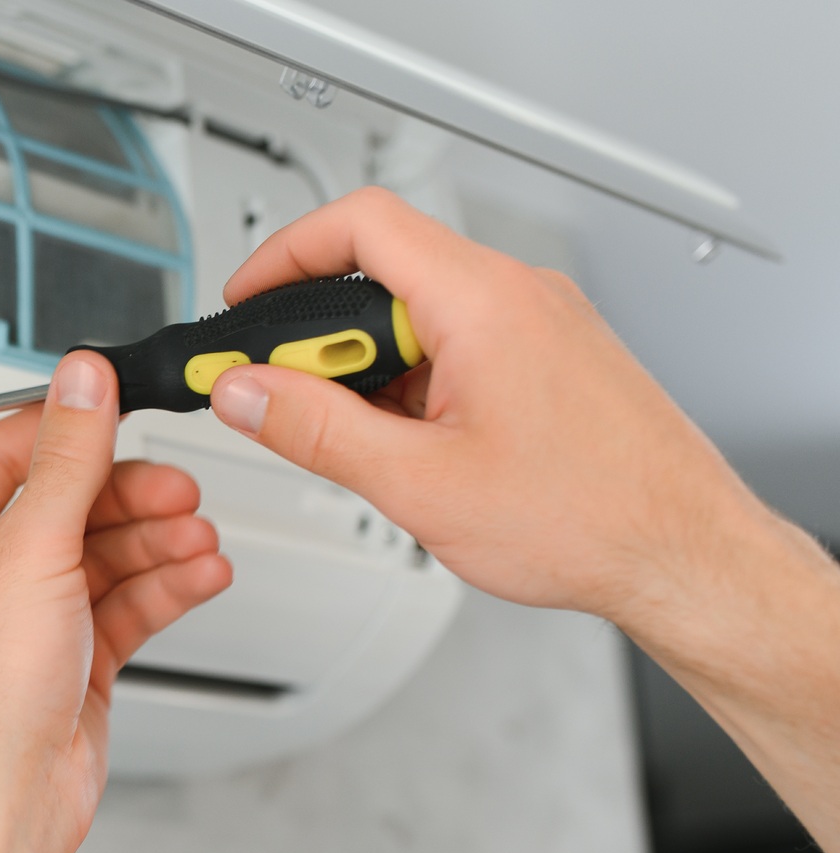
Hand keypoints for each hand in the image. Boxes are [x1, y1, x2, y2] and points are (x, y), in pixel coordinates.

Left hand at [0, 351, 232, 852]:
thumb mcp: (30, 547)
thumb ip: (67, 458)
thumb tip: (82, 381)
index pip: (8, 451)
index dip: (70, 425)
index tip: (124, 404)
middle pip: (70, 503)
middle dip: (132, 495)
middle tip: (181, 491)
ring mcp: (29, 621)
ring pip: (105, 556)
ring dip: (157, 542)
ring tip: (199, 537)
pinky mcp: (71, 662)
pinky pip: (126, 606)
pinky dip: (166, 588)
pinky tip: (202, 575)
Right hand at [207, 187, 770, 638]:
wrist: (684, 553)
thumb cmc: (591, 518)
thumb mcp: (417, 482)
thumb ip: (312, 429)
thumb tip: (244, 391)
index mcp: (484, 301)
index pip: (359, 224)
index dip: (282, 255)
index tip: (243, 305)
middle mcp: (519, 295)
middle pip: (383, 275)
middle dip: (321, 339)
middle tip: (285, 402)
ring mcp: (540, 323)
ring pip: (419, 317)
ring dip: (370, 371)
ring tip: (368, 449)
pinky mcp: (551, 356)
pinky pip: (458, 345)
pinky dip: (415, 386)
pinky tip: (415, 452)